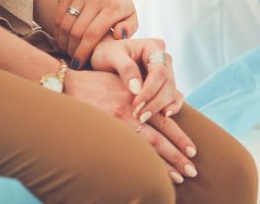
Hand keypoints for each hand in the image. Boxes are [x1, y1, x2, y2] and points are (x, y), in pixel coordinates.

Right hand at [55, 0, 136, 68]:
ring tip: (66, 50)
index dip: (83, 52)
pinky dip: (58, 29)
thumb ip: (129, 29)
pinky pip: (59, 13)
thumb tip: (118, 36)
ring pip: (66, 23)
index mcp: (113, 7)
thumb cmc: (121, 3)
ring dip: (63, 41)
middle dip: (72, 49)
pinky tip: (61, 38)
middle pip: (77, 31)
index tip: (78, 64)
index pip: (92, 34)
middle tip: (72, 59)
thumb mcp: (132, 16)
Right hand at [63, 70, 196, 182]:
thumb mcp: (122, 82)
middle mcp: (132, 112)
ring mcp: (118, 123)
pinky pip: (127, 151)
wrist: (66, 85)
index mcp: (139, 99)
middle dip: (178, 155)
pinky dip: (140, 163)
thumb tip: (158, 108)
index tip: (193, 151)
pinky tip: (149, 176)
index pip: (165, 121)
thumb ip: (139, 94)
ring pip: (148, 147)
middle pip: (161, 138)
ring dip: (164, 164)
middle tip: (192, 170)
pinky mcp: (105, 131)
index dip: (180, 137)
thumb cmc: (94, 83)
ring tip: (179, 178)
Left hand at [91, 38, 183, 121]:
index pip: (159, 71)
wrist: (104, 59)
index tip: (136, 103)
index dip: (150, 89)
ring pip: (172, 92)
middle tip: (139, 115)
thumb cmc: (106, 53)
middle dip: (155, 101)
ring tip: (143, 118)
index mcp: (153, 47)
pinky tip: (164, 116)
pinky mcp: (164, 85)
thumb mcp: (111, 56)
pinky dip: (172, 107)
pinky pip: (174, 97)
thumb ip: (125, 68)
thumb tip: (137, 89)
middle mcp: (164, 59)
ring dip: (160, 107)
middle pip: (168, 83)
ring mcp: (166, 72)